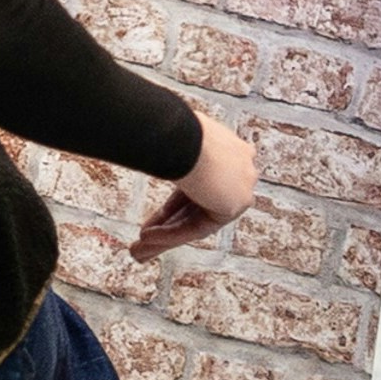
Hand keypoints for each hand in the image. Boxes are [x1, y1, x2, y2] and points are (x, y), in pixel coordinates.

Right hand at [131, 112, 257, 256]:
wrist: (186, 139)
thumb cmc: (174, 131)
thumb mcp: (170, 138)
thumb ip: (169, 151)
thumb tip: (143, 142)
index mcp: (227, 148)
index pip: (200, 184)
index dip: (174, 203)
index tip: (157, 216)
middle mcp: (239, 167)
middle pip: (198, 205)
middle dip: (169, 224)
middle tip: (147, 237)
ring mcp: (240, 186)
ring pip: (197, 220)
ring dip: (165, 236)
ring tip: (140, 249)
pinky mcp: (235, 204)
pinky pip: (199, 227)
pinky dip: (172, 234)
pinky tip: (148, 238)